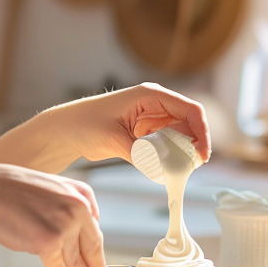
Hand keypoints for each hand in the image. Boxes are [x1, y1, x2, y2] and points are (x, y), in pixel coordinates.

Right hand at [0, 163, 108, 266]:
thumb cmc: (8, 190)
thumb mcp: (48, 188)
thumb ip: (66, 207)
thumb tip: (74, 237)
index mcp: (80, 193)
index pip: (96, 230)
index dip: (99, 252)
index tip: (101, 265)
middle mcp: (78, 207)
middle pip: (93, 247)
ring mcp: (65, 225)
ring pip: (77, 260)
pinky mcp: (49, 241)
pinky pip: (58, 265)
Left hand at [52, 82, 211, 165]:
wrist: (66, 129)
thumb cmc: (84, 124)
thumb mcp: (111, 138)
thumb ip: (137, 153)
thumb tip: (161, 170)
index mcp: (150, 95)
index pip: (189, 109)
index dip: (201, 131)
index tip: (202, 155)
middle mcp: (155, 104)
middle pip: (188, 123)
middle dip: (194, 145)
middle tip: (191, 168)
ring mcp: (151, 118)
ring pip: (180, 135)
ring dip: (183, 152)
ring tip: (179, 171)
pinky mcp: (145, 132)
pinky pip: (167, 144)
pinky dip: (171, 156)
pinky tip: (166, 170)